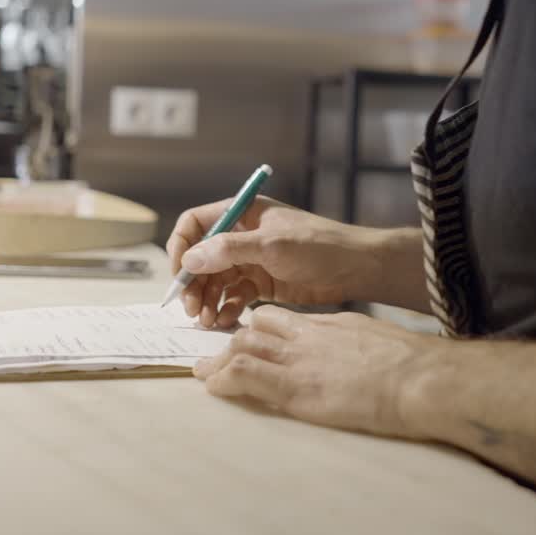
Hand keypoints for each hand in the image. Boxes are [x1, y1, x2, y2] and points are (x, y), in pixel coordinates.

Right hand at [166, 196, 397, 327]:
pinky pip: (234, 296)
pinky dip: (226, 308)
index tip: (179, 275)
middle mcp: (241, 236)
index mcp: (241, 213)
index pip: (195, 224)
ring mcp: (251, 260)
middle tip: (191, 309)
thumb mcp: (272, 245)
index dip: (182, 247)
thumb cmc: (319, 245)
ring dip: (207, 300)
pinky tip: (225, 320)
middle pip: (201, 258)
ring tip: (206, 321)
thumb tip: (191, 258)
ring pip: (215, 281)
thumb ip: (229, 250)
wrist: (355, 268)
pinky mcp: (262, 283)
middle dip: (193, 283)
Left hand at [193, 305, 446, 437]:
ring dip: (219, 361)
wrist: (420, 379)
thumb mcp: (375, 342)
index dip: (259, 327)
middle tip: (216, 358)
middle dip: (231, 343)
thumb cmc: (412, 365)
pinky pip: (244, 374)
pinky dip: (223, 379)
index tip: (248, 339)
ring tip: (204, 373)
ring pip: (242, 347)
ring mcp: (299, 361)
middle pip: (255, 329)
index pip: (281, 317)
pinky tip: (214, 387)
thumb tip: (349, 356)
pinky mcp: (295, 388)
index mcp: (328, 325)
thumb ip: (352, 345)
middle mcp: (308, 337)